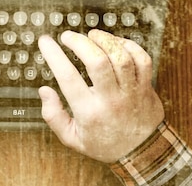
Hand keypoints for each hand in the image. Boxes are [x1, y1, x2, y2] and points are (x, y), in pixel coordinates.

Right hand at [38, 30, 164, 162]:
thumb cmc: (104, 143)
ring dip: (104, 40)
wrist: (142, 154)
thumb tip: (45, 91)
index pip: (68, 77)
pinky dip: (128, 46)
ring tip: (92, 35)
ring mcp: (131, 92)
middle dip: (79, 42)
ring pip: (120, 57)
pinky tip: (115, 44)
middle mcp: (110, 100)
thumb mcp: (72, 138)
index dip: (54, 55)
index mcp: (89, 112)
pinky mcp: (146, 87)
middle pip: (97, 61)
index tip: (45, 42)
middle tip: (68, 36)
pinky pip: (142, 59)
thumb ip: (53, 116)